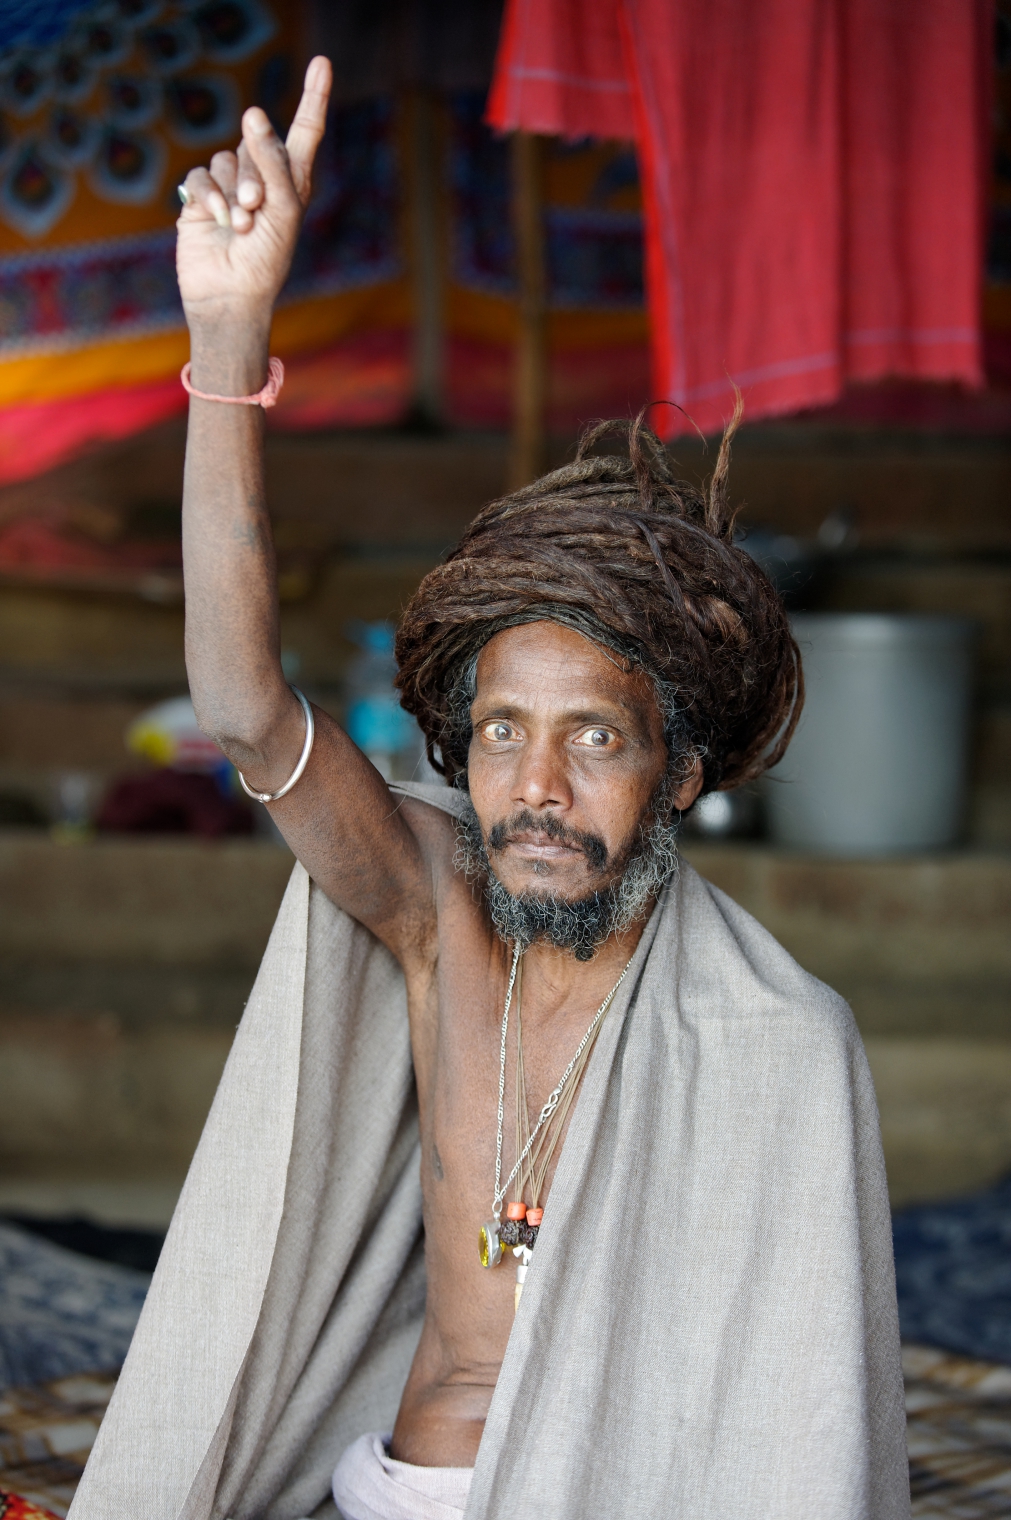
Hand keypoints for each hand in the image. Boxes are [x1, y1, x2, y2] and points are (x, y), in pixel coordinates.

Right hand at [176, 56, 331, 323]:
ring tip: (242, 223)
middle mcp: (262, 179)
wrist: (231, 296)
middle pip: (256, 144)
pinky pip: (201, 173)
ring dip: (233, 189)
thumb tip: (252, 113)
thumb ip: (271, 161)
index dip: (313, 98)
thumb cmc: (267, 261)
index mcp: (293, 183)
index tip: (322, 63)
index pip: (304, 131)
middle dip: (256, 174)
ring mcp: (230, 187)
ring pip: (227, 157)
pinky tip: (218, 218)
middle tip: (257, 208)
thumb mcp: (283, 210)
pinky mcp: (201, 198)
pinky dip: (210, 193)